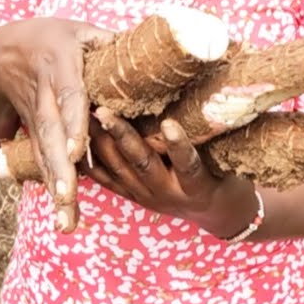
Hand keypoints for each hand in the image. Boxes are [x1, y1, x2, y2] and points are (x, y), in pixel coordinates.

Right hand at [0, 18, 113, 232]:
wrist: (2, 50)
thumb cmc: (52, 37)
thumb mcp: (80, 30)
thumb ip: (114, 44)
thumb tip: (159, 54)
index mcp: (59, 63)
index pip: (69, 95)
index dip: (73, 122)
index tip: (77, 152)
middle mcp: (44, 93)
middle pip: (49, 132)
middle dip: (58, 167)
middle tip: (67, 197)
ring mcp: (36, 115)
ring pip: (44, 152)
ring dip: (54, 186)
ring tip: (65, 219)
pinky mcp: (34, 133)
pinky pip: (42, 162)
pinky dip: (52, 189)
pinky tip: (63, 217)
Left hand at [82, 108, 259, 238]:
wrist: (220, 214)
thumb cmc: (228, 176)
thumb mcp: (227, 160)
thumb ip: (213, 136)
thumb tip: (214, 89)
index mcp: (197, 187)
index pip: (189, 165)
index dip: (179, 146)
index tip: (171, 123)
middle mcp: (168, 195)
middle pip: (142, 163)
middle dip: (121, 136)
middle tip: (104, 109)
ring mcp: (146, 197)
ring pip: (117, 169)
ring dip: (100, 142)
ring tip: (85, 113)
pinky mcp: (131, 196)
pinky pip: (104, 178)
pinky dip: (90, 158)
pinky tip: (74, 136)